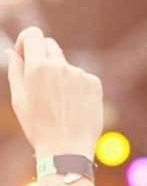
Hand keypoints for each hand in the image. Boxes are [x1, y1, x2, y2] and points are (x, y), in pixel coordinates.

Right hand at [6, 27, 102, 159]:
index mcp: (38, 67)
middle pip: (51, 47)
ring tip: (60, 104)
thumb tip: (13, 52)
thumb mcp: (20, 101)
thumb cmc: (39, 129)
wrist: (68, 151)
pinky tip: (75, 107)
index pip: (34, 35)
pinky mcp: (95, 84)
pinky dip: (78, 87)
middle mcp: (60, 66)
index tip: (26, 54)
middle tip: (43, 83)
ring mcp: (80, 74)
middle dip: (44, 58)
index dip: (28, 41)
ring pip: (67, 66)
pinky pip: (83, 77)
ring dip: (62, 77)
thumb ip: (15, 72)